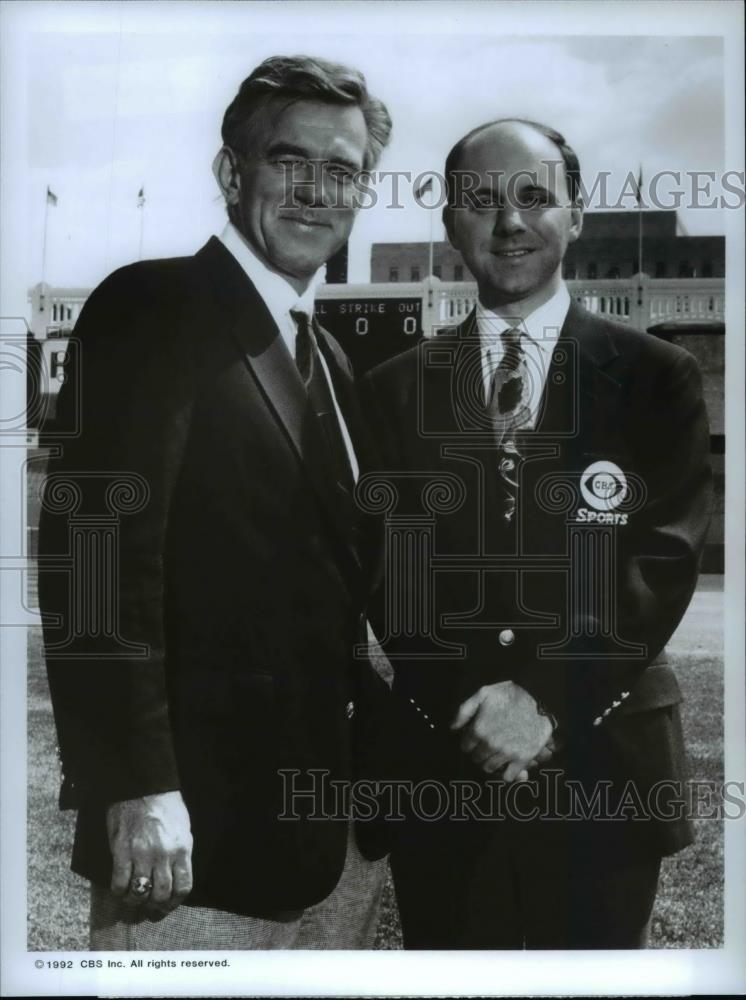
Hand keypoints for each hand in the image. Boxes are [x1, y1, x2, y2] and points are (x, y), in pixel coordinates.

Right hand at [106, 791, 192, 912]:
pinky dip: (119, 892)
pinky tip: (120, 889)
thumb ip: (181, 855)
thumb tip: (175, 879)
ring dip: (136, 901)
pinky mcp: (121, 851)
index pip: (183, 887)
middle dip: (155, 907)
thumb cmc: (166, 807)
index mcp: (182, 849)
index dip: (175, 903)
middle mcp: (163, 855)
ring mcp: (142, 854)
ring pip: (140, 893)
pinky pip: (119, 883)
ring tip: (134, 899)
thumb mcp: (183, 829)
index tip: (168, 905)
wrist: (143, 786)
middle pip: (161, 895)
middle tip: (149, 908)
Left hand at [451, 681, 552, 778]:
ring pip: (490, 768)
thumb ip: (464, 711)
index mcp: (479, 729)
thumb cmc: (509, 693)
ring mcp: (507, 753)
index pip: (465, 747)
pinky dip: (506, 773)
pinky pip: (508, 776)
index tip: (475, 739)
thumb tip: (453, 728)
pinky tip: (507, 764)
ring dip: (490, 762)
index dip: (469, 742)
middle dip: (478, 752)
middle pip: (476, 759)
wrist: (538, 697)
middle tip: (486, 745)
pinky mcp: (522, 758)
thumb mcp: (482, 694)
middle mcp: (490, 744)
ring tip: (495, 754)